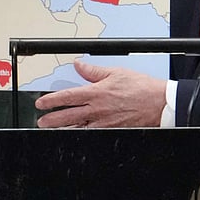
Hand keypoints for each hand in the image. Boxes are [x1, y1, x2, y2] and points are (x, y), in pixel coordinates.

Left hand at [35, 60, 165, 127]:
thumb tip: (78, 65)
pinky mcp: (112, 129)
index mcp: (97, 93)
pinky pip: (92, 133)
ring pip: (78, 128)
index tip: (42, 103)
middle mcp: (98, 109)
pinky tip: (77, 134)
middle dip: (52, 120)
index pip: (68, 97)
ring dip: (64, 129)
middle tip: (42, 121)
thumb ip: (93, 71)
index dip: (52, 100)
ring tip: (54, 130)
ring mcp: (104, 122)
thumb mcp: (116, 72)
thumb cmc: (141, 87)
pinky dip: (82, 134)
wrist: (158, 103)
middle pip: (68, 116)